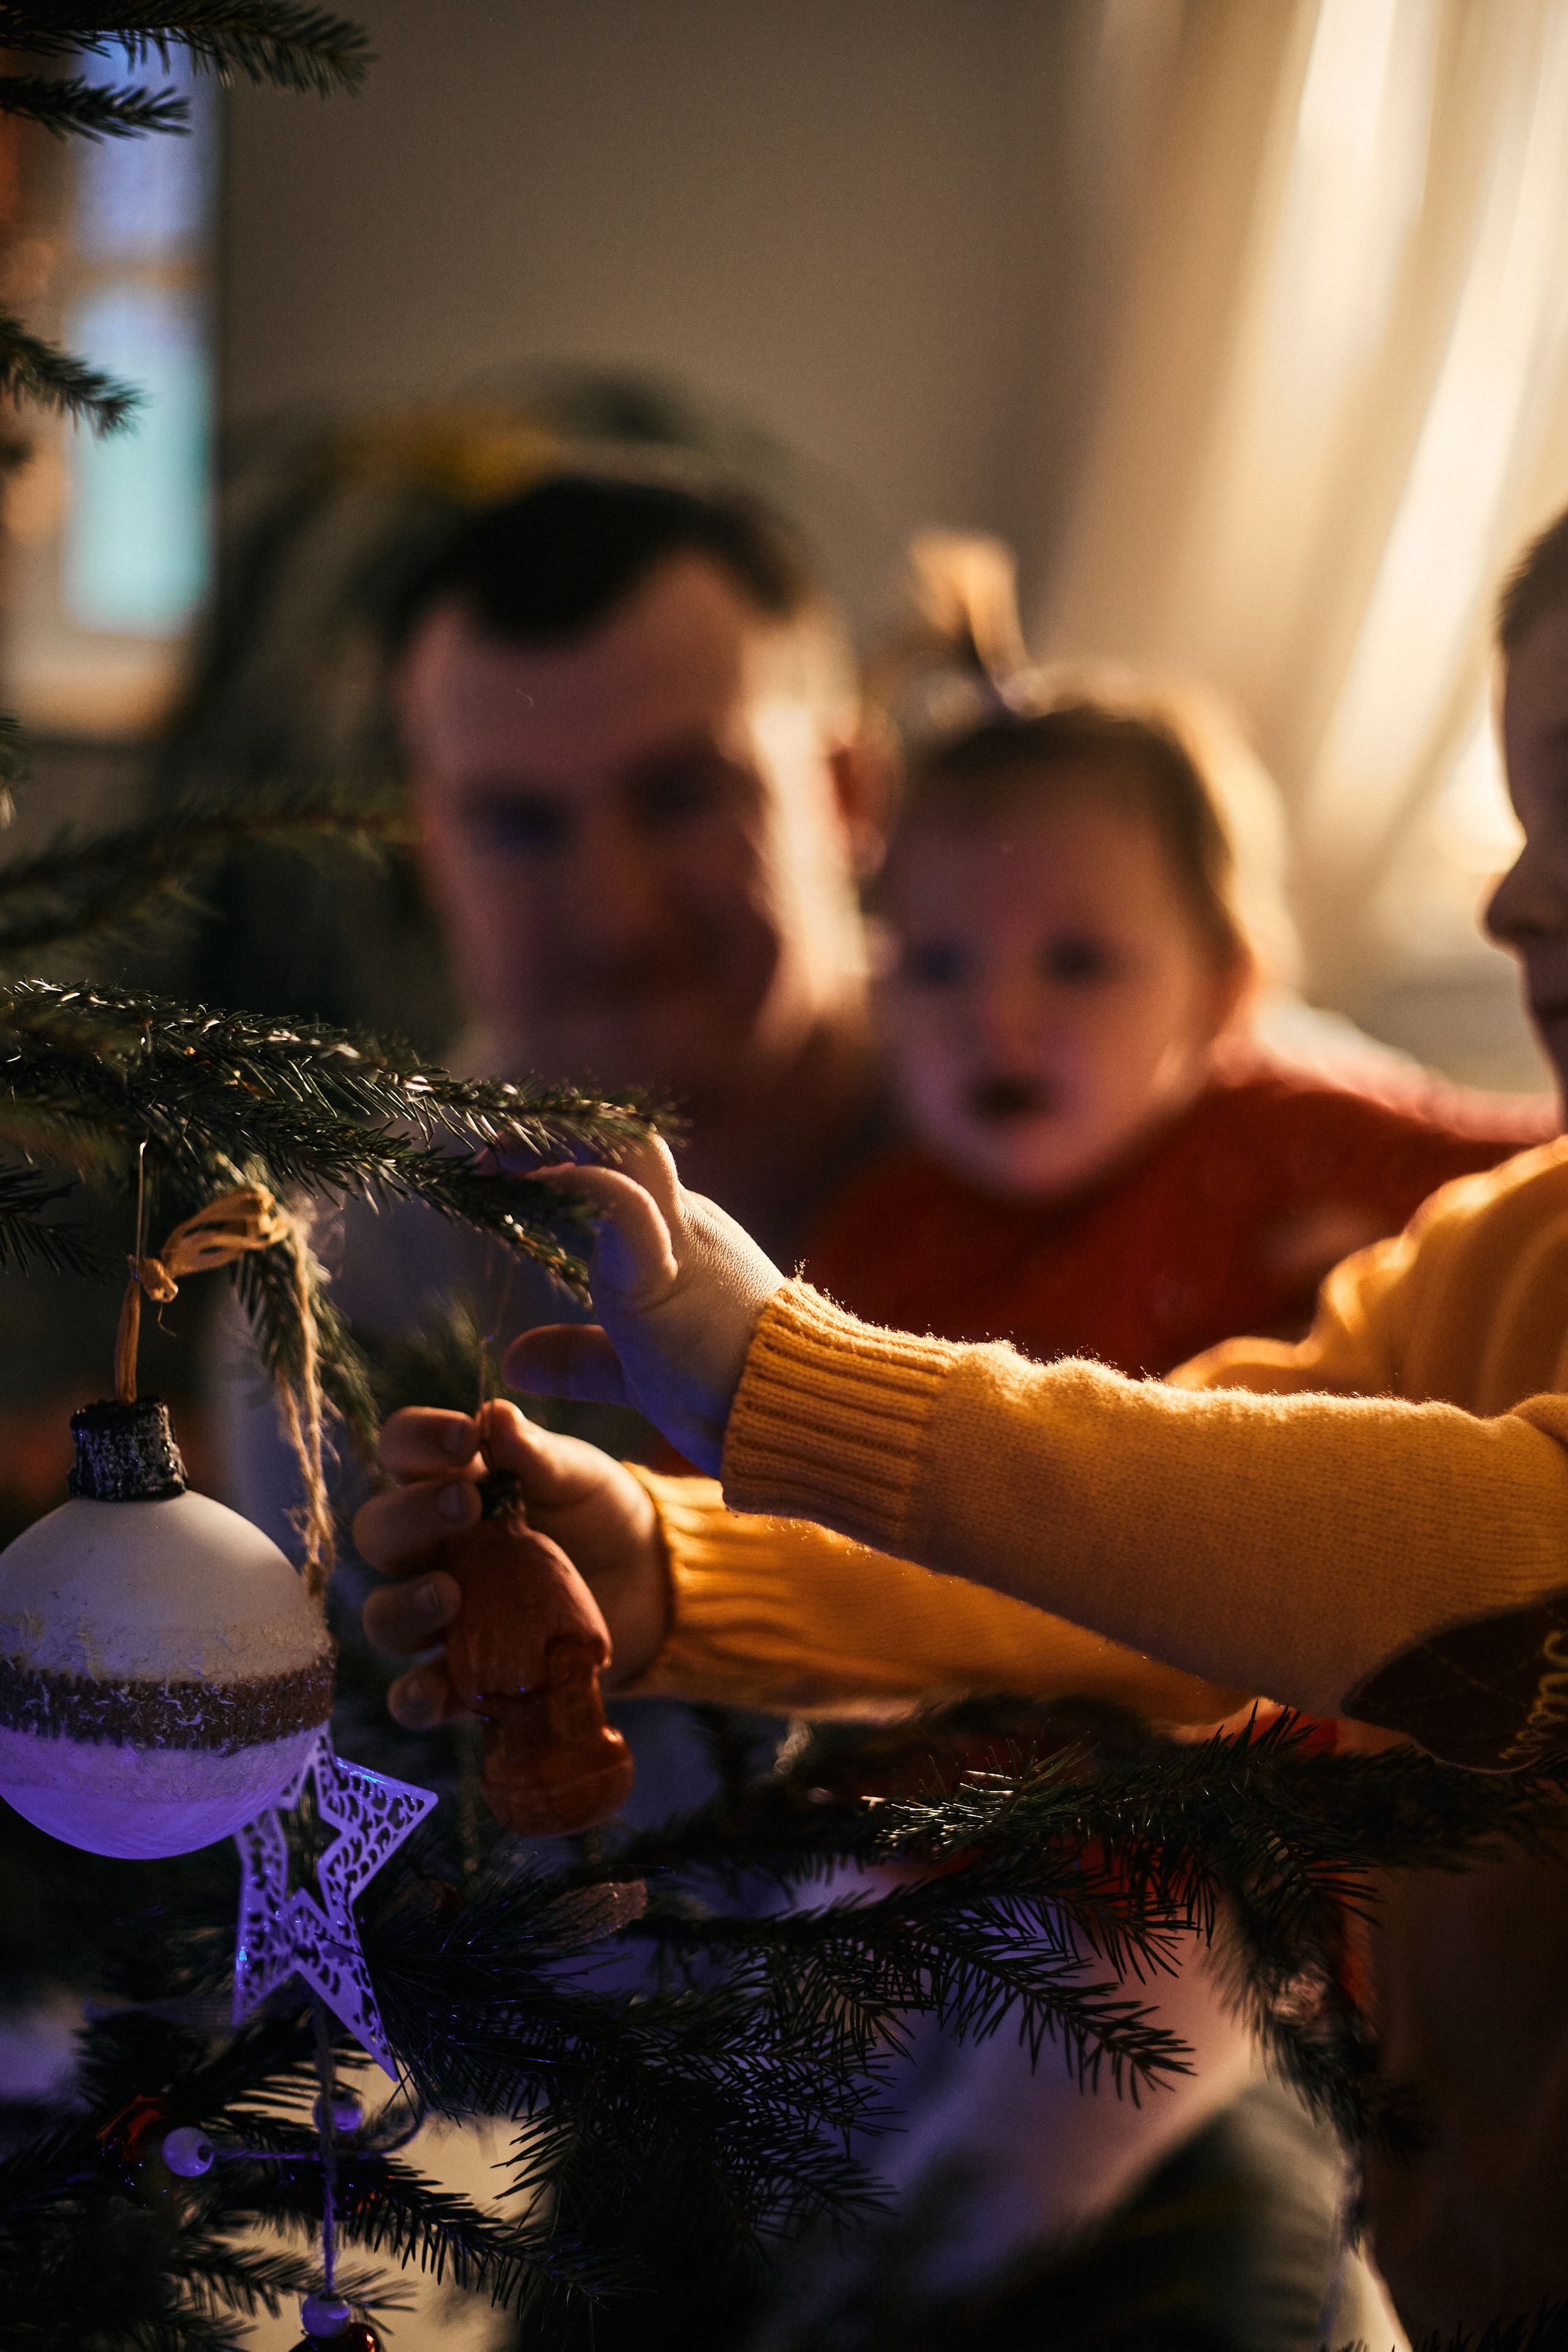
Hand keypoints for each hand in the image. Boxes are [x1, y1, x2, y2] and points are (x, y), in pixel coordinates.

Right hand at [355, 1399, 671, 1729]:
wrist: (651, 1583)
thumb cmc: (600, 1513)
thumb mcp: (577, 1475)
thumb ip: (536, 1453)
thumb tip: (496, 1415)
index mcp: (451, 1483)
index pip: (401, 1451)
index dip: (415, 1440)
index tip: (463, 1437)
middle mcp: (433, 1549)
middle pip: (379, 1533)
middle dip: (410, 1518)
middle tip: (465, 1506)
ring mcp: (446, 1616)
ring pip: (385, 1615)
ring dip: (406, 1605)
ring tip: (452, 1593)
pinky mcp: (469, 1675)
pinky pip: (418, 1695)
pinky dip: (412, 1699)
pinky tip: (426, 1692)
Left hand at [504, 1137, 785, 1475]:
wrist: (789, 1412)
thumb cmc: (726, 1392)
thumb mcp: (635, 1369)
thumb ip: (581, 1357)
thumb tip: (516, 1359)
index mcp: (675, 1235)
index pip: (615, 1171)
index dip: (553, 1163)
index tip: (495, 1176)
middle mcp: (681, 1219)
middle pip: (618, 1144)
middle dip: (549, 1139)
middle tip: (488, 1158)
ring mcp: (680, 1233)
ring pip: (624, 1151)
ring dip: (555, 1146)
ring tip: (498, 1159)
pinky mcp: (668, 1263)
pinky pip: (625, 1200)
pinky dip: (578, 1182)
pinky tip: (533, 1179)